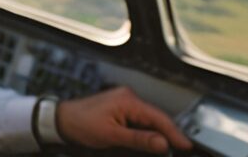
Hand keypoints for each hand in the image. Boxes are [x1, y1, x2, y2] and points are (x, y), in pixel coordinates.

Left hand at [55, 86, 192, 153]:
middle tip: (179, 149)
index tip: (186, 146)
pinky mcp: (120, 109)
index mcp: (128, 100)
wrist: (62, 120)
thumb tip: (163, 143)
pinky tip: (151, 141)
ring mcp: (124, 102)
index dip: (174, 133)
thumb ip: (139, 139)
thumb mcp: (112, 135)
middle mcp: (128, 98)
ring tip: (168, 147)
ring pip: (149, 120)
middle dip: (168, 134)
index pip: (159, 117)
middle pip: (156, 118)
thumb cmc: (82, 124)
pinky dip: (146, 131)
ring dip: (157, 133)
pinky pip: (139, 120)